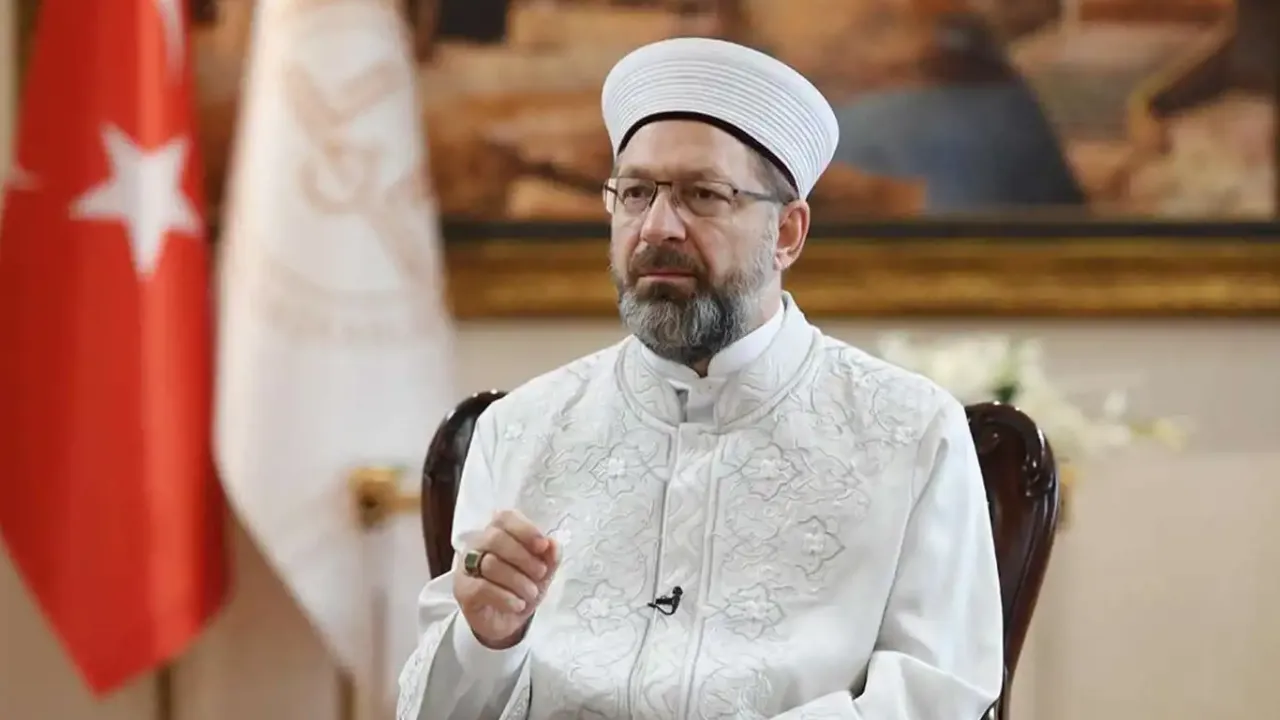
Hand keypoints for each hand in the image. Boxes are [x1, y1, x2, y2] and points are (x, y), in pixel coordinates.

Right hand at [454, 509, 558, 649]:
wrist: (507, 622)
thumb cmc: (522, 588)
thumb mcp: (543, 573)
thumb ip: (549, 556)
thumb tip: (552, 544)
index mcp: (498, 533)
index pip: (505, 518)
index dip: (525, 529)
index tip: (542, 546)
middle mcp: (477, 546)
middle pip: (495, 538)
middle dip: (523, 557)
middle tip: (540, 574)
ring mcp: (466, 567)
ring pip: (490, 564)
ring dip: (518, 581)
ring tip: (531, 594)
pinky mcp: (462, 591)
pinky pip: (481, 588)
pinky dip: (505, 597)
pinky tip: (518, 605)